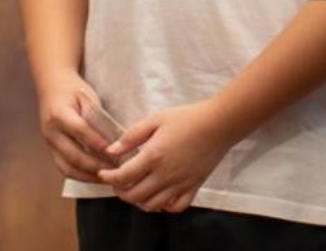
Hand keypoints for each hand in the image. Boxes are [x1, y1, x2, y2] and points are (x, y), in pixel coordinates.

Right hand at [33, 71, 110, 182]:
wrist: (51, 87)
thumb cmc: (74, 90)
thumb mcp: (88, 97)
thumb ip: (98, 115)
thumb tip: (116, 136)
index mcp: (59, 114)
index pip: (81, 131)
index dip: (98, 142)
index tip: (116, 151)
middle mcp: (51, 132)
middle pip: (73, 155)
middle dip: (96, 165)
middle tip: (117, 171)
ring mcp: (49, 144)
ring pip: (67, 167)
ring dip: (88, 175)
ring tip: (109, 178)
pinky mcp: (51, 151)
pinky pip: (64, 168)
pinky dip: (80, 175)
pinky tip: (96, 176)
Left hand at [98, 100, 236, 212]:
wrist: (221, 122)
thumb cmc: (189, 117)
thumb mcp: (157, 119)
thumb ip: (132, 136)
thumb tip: (111, 150)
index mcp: (153, 157)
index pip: (122, 177)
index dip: (108, 177)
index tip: (104, 172)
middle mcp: (165, 175)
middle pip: (134, 195)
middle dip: (120, 191)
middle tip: (119, 182)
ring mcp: (180, 183)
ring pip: (152, 205)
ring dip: (139, 200)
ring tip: (138, 189)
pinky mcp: (194, 186)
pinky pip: (176, 207)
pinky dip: (165, 206)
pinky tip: (161, 195)